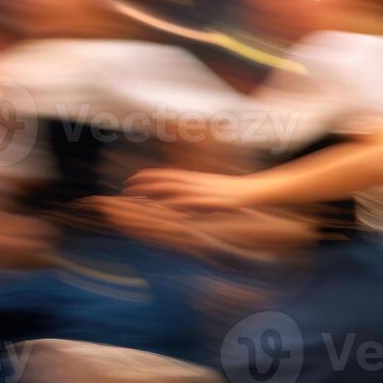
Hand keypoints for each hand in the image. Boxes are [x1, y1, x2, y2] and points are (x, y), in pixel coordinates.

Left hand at [124, 169, 255, 210]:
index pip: (165, 174)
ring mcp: (205, 191)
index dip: (146, 177)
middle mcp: (196, 182)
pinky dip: (180, 204)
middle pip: (165, 180)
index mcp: (194, 178)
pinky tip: (167, 208)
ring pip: (175, 188)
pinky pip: (194, 201)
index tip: (129, 181)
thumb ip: (193, 190)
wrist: (257, 190)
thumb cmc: (234, 192)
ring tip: (139, 196)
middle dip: (144, 184)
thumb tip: (176, 200)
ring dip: (155, 192)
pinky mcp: (215, 201)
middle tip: (125, 190)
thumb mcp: (210, 188)